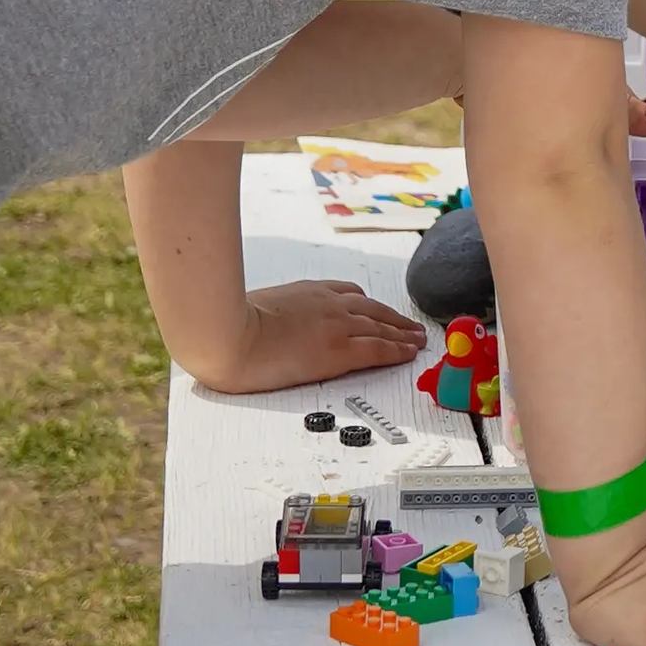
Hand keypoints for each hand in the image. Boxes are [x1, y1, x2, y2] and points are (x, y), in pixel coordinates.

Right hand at [195, 280, 427, 394]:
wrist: (227, 334)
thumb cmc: (229, 324)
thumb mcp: (258, 306)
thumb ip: (275, 311)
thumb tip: (269, 321)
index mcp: (309, 292)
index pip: (349, 293)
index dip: (368, 305)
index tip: (377, 312)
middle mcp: (329, 304)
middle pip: (373, 309)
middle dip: (395, 319)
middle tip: (411, 327)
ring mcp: (337, 325)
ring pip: (382, 328)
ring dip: (403, 334)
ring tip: (417, 341)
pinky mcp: (338, 351)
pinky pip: (378, 349)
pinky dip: (397, 351)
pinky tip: (408, 354)